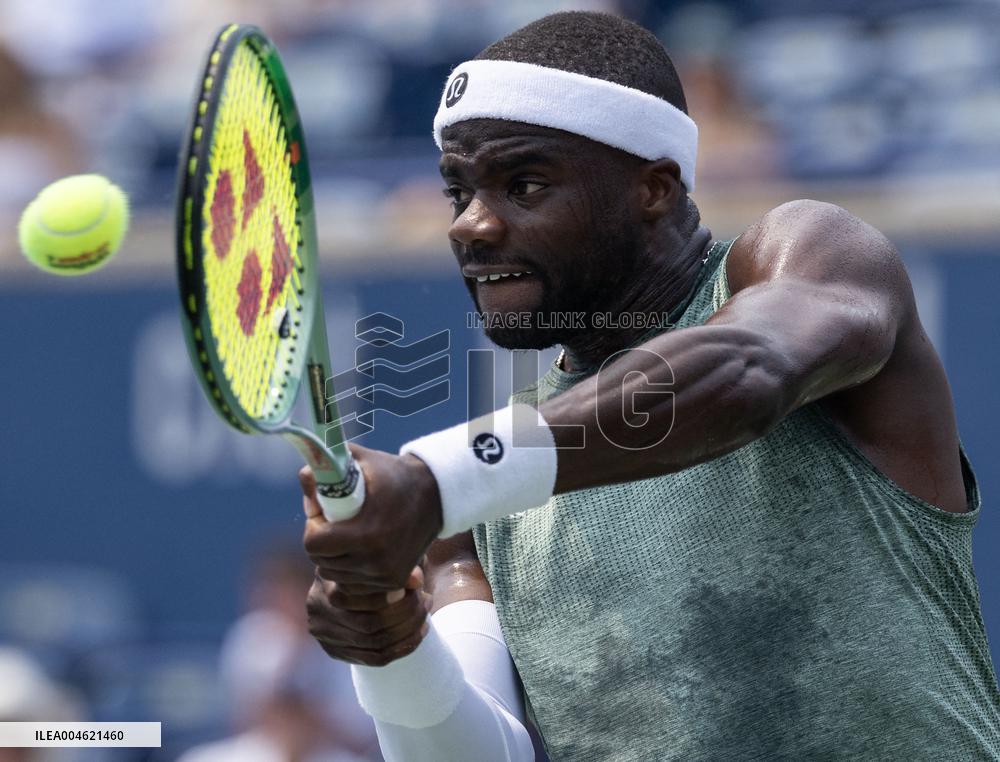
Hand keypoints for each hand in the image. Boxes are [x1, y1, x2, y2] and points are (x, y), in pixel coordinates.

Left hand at [301, 445, 442, 591]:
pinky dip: (351, 570)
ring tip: (348, 536)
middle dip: (321, 544)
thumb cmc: (393, 474)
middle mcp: (376, 560)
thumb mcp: (361, 462)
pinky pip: (355, 584)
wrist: (437, 494)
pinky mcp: (395, 581)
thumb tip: (304, 479)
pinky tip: (360, 550)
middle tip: (334, 525)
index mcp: (365, 533)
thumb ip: (327, 469)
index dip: (312, 528)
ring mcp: (386, 574)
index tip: (323, 515)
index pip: (313, 545)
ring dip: (335, 559)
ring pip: (337, 576)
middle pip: (322, 563)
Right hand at [306, 565, 431, 665]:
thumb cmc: (368, 559)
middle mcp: (318, 611)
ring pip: (374, 644)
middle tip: (427, 601)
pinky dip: (402, 648)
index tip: (417, 585)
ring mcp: (325, 635)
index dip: (392, 595)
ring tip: (427, 616)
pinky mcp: (335, 651)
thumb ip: (397, 564)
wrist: (344, 578)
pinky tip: (419, 633)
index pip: (361, 598)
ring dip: (408, 632)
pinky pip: (374, 658)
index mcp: (326, 582)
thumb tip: (418, 579)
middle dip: (406, 615)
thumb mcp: (379, 555)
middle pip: (369, 624)